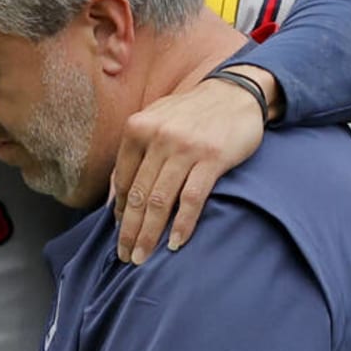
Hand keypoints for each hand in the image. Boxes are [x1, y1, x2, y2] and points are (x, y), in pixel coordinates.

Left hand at [110, 66, 276, 263]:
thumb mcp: (156, 121)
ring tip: (143, 257)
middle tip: (126, 257)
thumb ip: (135, 153)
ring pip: (160, 201)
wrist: (236, 93)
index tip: (120, 233)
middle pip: (138, 195)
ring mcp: (185, 148)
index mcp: (138, 129)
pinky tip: (175, 243)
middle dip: (129, 231)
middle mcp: (158, 137)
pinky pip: (192, 198)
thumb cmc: (192, 114)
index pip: (123, 181)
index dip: (120, 212)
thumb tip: (114, 196)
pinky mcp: (212, 158)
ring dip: (149, 234)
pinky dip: (182, 224)